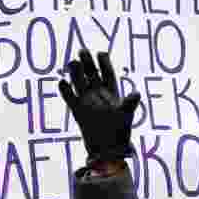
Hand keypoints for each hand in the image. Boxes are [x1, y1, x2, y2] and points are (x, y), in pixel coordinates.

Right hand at [58, 49, 140, 165]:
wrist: (108, 148)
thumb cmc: (120, 131)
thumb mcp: (126, 115)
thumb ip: (129, 103)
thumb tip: (136, 93)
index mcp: (111, 92)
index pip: (107, 73)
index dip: (104, 63)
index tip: (100, 53)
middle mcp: (98, 94)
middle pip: (91, 74)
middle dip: (87, 63)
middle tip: (82, 50)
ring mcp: (87, 101)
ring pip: (79, 82)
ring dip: (75, 73)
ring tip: (72, 63)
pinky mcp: (77, 110)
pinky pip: (69, 97)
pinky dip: (65, 90)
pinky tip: (61, 82)